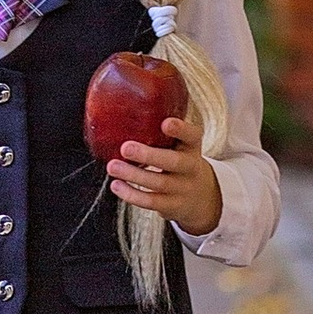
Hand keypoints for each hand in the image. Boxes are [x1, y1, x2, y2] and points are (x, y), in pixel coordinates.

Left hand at [107, 112, 222, 235]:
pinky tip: (117, 185)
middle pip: (173, 162)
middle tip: (126, 148)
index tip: (165, 123)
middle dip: (149, 155)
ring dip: (134, 175)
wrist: (200, 197)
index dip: (180, 129)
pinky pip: (151, 202)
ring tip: (113, 166)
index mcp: (192, 146)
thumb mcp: (180, 145)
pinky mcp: (172, 205)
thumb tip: (126, 108)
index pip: (192, 135)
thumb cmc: (179, 162)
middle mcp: (191, 167)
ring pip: (159, 183)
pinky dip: (132, 194)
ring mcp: (182, 188)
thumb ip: (162, 133)